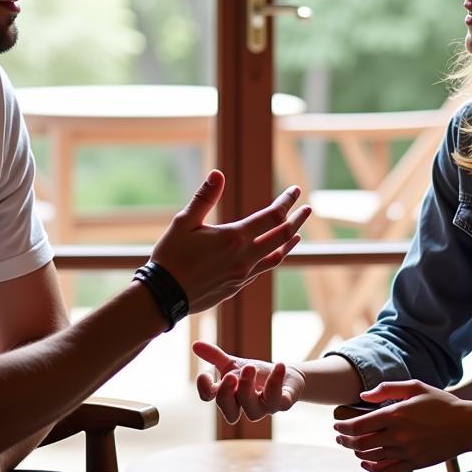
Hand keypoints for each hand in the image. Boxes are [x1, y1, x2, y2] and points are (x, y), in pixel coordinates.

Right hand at [152, 170, 309, 313]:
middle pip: (282, 236)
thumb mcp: (184, 222)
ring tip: (298, 232)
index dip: (286, 202)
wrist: (164, 297)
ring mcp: (243, 275)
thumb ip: (204, 198)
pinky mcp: (237, 287)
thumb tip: (218, 174)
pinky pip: (263, 270)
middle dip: (297, 220)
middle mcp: (244, 257)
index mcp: (234, 238)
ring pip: (277, 256)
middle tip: (308, 209)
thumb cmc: (170, 257)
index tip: (296, 191)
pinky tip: (273, 254)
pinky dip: (274, 257)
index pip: (271, 216)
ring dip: (290, 241)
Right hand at [193, 340, 305, 422]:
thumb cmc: (257, 373)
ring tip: (250, 367)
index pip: (212, 399)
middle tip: (231, 375)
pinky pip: (278, 400)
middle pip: (230, 413)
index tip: (204, 375)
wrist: (286, 374)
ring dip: (248, 388)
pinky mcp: (282, 403)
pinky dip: (276, 382)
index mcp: (230, 395)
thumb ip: (215, 357)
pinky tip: (278, 365)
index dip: (205, 391)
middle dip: (228, 394)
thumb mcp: (234, 363)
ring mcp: (263, 407)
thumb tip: (195, 345)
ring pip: (252, 412)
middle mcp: (245, 405)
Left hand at [332, 380, 471, 471]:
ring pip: (371, 457)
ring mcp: (406, 452)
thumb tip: (363, 395)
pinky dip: (371, 467)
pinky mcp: (414, 463)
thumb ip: (386, 389)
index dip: (343, 427)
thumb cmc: (441, 403)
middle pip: (361, 443)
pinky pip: (386, 470)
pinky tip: (366, 461)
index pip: (359, 425)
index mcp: (396, 414)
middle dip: (345, 441)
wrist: (467, 425)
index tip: (336, 426)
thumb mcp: (415, 387)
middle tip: (338, 437)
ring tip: (351, 446)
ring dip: (356, 452)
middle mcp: (398, 435)